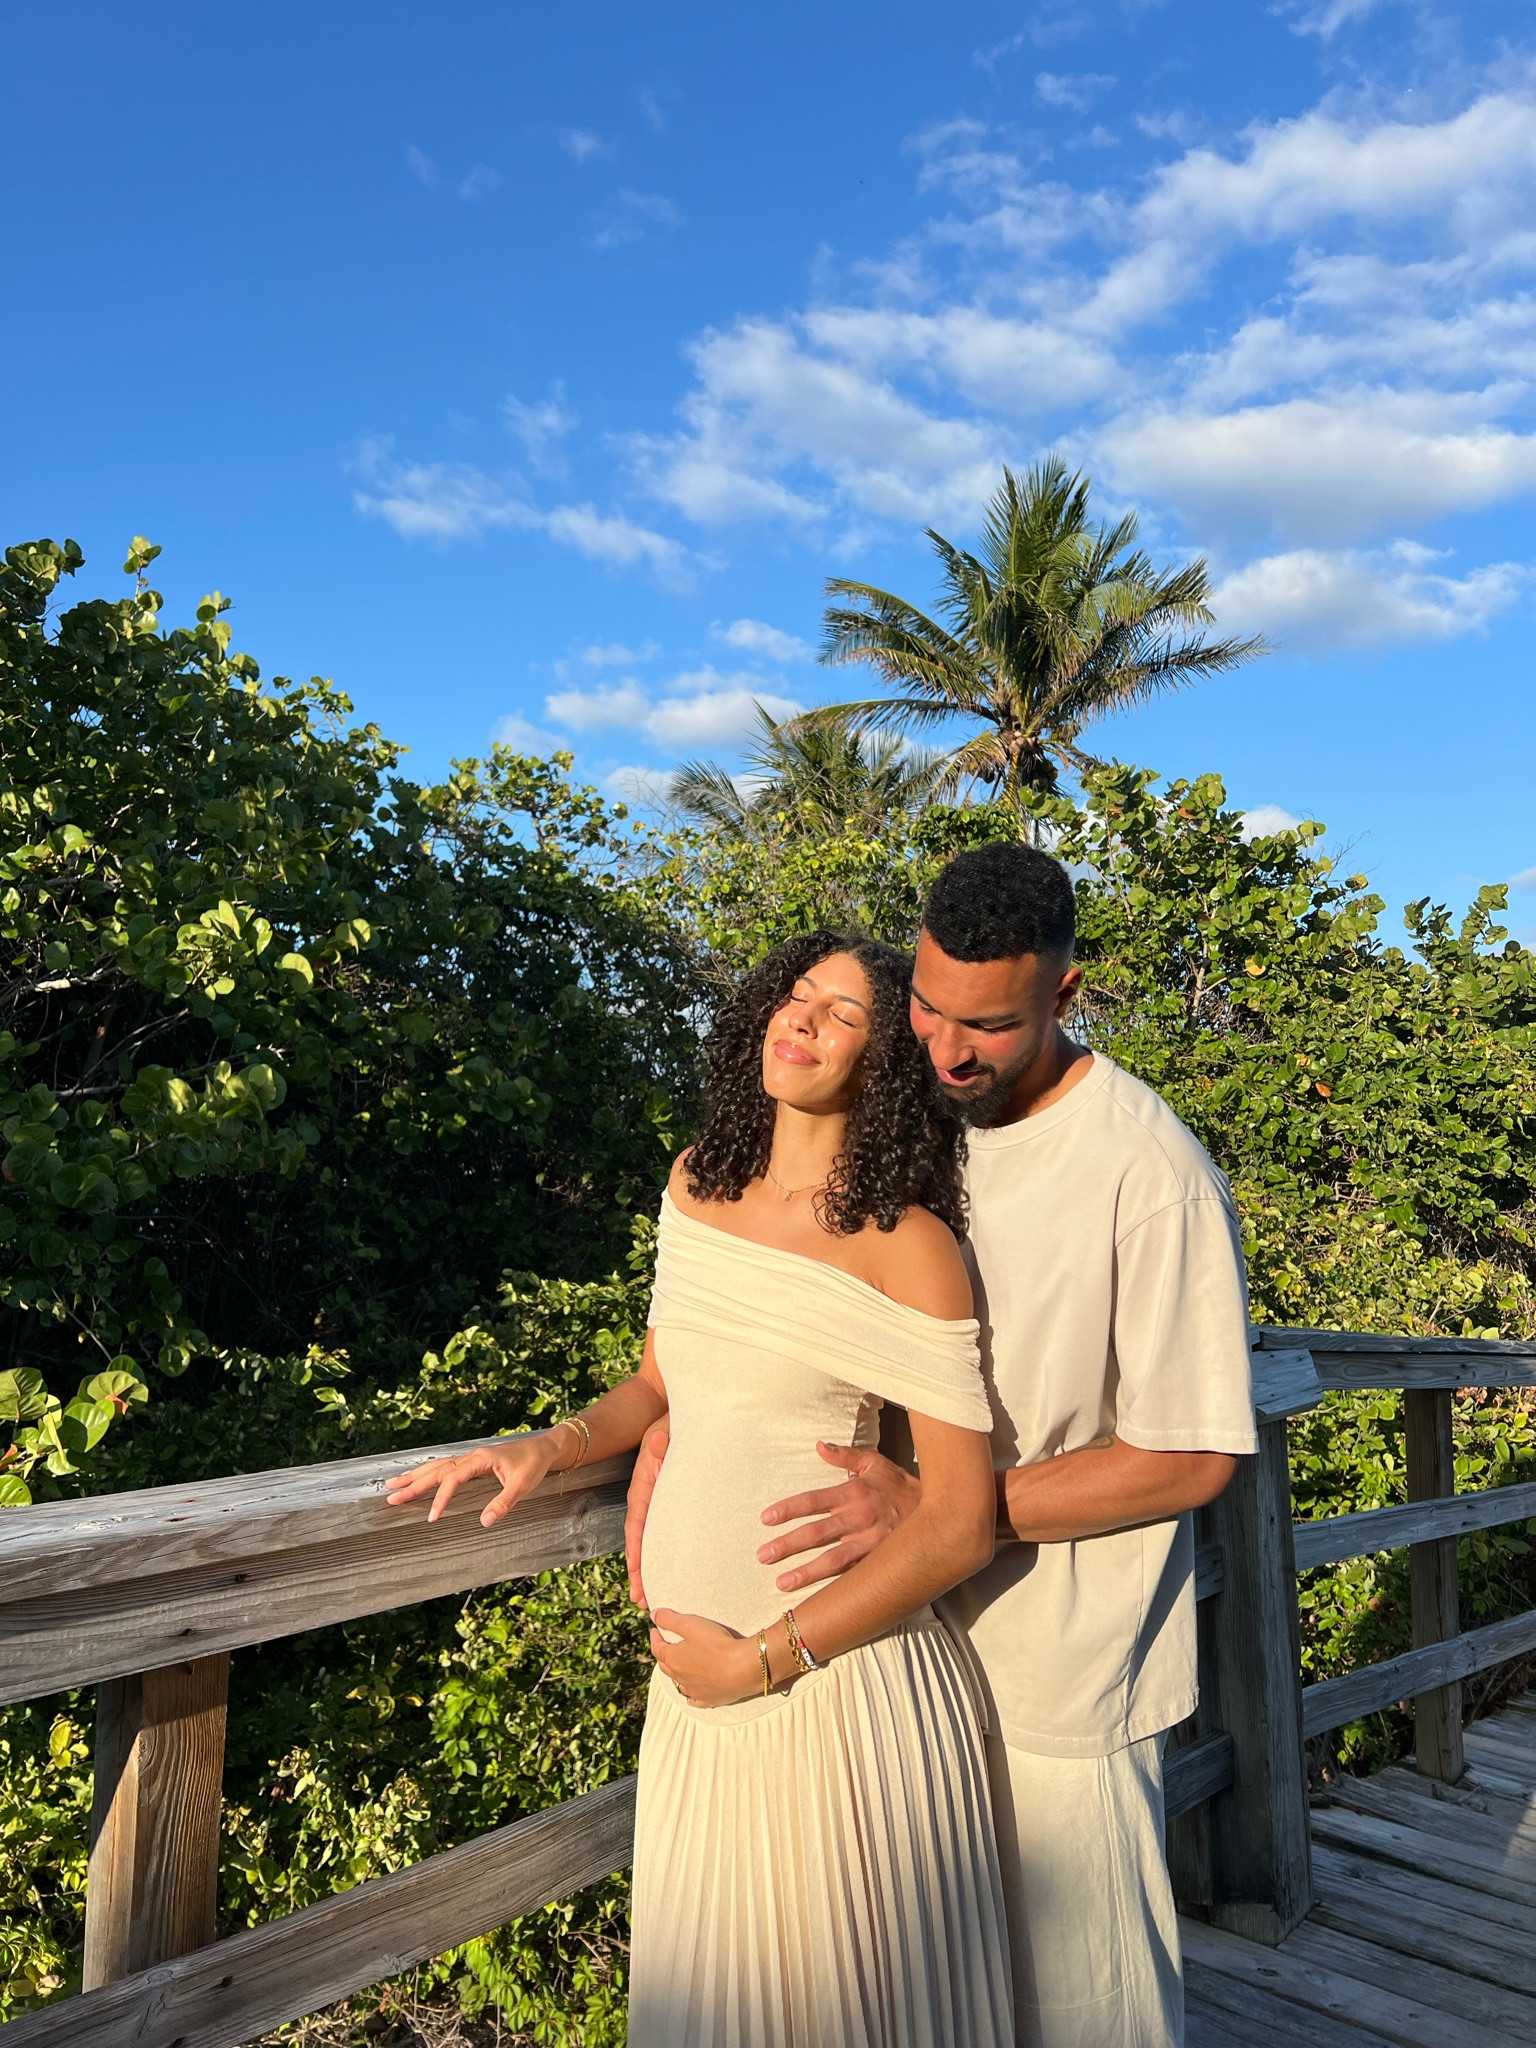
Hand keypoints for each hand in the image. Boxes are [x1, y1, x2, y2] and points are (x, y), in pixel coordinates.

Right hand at [384, 1433, 557, 1528]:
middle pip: (436, 1470)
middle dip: (413, 1483)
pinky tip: (418, 1476)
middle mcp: (471, 1457)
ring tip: (393, 1484)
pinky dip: (428, 1472)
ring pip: (437, 1466)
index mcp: (480, 1460)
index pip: (452, 1479)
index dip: (440, 1498)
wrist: (543, 1449)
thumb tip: (484, 1522)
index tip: (431, 1517)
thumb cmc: (533, 1465)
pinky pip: (444, 1467)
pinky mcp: (472, 1463)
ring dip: (415, 1476)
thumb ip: (503, 1503)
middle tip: (391, 1496)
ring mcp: (470, 1459)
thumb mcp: (522, 1486)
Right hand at [625, 1418, 670, 1606]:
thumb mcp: (666, 1427)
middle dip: (640, 1570)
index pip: (637, 1521)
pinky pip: (664, 1529)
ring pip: (652, 1538)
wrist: (673, 1416)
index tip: (636, 1574)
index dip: (636, 1549)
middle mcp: (647, 1496)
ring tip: (650, 1597)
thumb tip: (658, 1439)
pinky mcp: (671, 1501)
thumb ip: (663, 1440)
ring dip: (650, 1566)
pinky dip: (664, 1551)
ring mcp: (658, 1500)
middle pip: (641, 1538)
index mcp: (644, 1484)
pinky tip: (672, 1569)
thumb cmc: (671, 1422)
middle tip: (643, 1601)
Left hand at [649, 1608, 758, 1707]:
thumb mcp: (690, 1624)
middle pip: (665, 1666)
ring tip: (678, 1666)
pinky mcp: (709, 1700)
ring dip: (675, 1674)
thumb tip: (653, 1615)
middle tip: (664, 1645)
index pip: (657, 1648)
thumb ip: (669, 1619)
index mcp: (672, 1659)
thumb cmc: (716, 1644)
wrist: (741, 1669)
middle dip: (663, 1654)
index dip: (655, 1638)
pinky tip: (691, 1696)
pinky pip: (694, 1700)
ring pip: (678, 1683)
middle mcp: (679, 1678)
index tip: (655, 1630)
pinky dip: (690, 1696)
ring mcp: (694, 1691)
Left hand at [756, 1443, 922, 1592]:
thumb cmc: (901, 1485)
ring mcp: (870, 1544)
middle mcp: (859, 1519)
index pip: (814, 1501)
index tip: (766, 1518)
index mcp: (854, 1493)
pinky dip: (834, 1588)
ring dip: (805, 1573)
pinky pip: (853, 1576)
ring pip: (833, 1561)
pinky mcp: (879, 1562)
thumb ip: (845, 1455)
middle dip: (788, 1545)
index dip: (789, 1509)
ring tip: (781, 1583)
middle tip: (763, 1555)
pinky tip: (817, 1599)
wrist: (943, 1510)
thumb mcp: (875, 1463)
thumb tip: (819, 1445)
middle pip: (817, 1533)